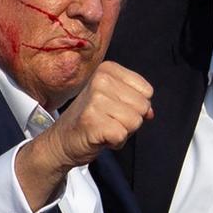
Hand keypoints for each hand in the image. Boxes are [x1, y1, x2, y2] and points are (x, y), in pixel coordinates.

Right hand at [16, 61, 152, 210]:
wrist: (61, 141)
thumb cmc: (90, 120)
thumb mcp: (114, 100)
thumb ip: (136, 101)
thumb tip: (150, 113)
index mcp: (107, 70)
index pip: (146, 91)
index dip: (135, 106)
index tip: (115, 109)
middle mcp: (101, 80)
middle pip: (143, 106)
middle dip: (130, 120)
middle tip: (108, 120)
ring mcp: (95, 100)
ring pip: (135, 121)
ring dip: (123, 131)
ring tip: (104, 128)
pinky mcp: (92, 121)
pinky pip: (122, 135)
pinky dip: (115, 142)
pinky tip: (100, 137)